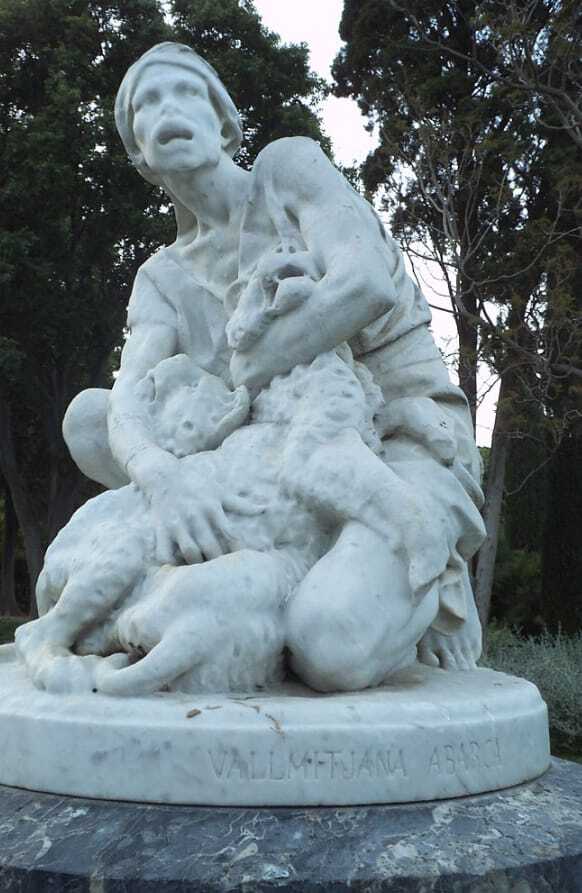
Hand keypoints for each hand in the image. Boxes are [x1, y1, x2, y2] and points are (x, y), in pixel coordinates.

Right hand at [147, 464, 264, 564]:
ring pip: (190, 552)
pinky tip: (178, 570)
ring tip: (204, 576)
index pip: (230, 533)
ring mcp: (177, 524)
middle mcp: (195, 516)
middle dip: (219, 562)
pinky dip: (170, 564)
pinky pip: (164, 552)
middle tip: (225, 575)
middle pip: (211, 547)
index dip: (239, 550)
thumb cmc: (196, 483)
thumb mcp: (219, 491)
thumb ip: (241, 504)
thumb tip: (265, 508)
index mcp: (212, 507)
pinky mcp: (161, 529)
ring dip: (197, 565)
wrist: (163, 475)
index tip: (246, 562)